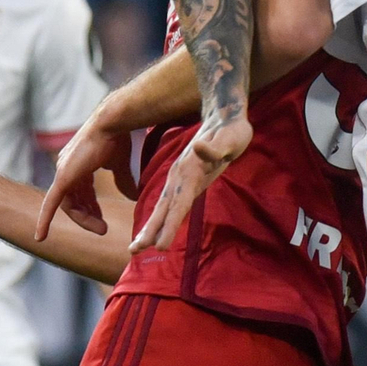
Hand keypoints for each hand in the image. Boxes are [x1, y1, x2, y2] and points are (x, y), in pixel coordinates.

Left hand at [34, 108, 138, 240]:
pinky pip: (51, 205)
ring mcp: (63, 172)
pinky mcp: (62, 178)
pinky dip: (45, 221)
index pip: (82, 190)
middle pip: (74, 199)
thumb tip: (132, 197)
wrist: (112, 123)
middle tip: (104, 229)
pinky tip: (40, 237)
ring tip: (102, 229)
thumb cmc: (117, 137)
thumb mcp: (120, 164)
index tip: (100, 220)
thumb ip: (123, 181)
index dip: (91, 206)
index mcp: (78, 163)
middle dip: (89, 215)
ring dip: (84, 219)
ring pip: (69, 205)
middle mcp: (67, 167)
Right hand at [129, 115, 252, 255]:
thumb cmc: (232, 131)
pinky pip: (170, 201)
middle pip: (164, 208)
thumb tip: (200, 148)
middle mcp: (180, 176)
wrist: (223, 115)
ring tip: (138, 245)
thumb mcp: (230, 138)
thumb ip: (215, 147)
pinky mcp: (185, 178)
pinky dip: (161, 217)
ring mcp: (180, 178)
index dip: (170, 226)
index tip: (160, 247)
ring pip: (164, 206)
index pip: (179, 205)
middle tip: (134, 250)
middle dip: (150, 230)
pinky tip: (155, 227)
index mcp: (190, 172)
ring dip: (151, 225)